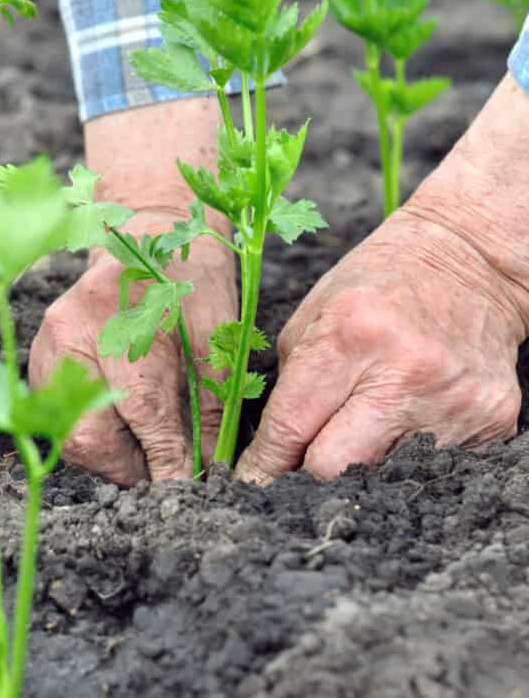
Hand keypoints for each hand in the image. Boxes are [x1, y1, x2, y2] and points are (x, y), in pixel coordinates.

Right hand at [30, 209, 237, 485]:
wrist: (145, 234)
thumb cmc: (188, 277)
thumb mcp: (215, 329)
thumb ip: (211, 399)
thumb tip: (209, 465)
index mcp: (122, 315)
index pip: (143, 409)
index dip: (166, 459)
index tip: (186, 488)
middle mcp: (71, 333)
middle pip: (89, 432)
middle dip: (129, 466)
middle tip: (163, 471)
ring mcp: (48, 347)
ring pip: (69, 433)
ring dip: (109, 455)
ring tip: (144, 448)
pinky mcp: (41, 359)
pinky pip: (60, 416)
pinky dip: (92, 431)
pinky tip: (121, 424)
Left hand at [235, 197, 527, 483]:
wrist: (473, 262)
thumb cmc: (378, 285)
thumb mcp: (314, 315)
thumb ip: (291, 384)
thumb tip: (273, 454)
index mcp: (351, 334)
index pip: (292, 425)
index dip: (265, 463)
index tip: (252, 483)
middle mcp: (406, 371)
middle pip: (335, 466)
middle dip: (310, 467)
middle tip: (304, 456)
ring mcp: (454, 400)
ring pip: (382, 474)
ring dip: (363, 460)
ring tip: (365, 423)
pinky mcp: (492, 419)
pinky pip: (432, 465)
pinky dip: (409, 453)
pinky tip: (409, 417)